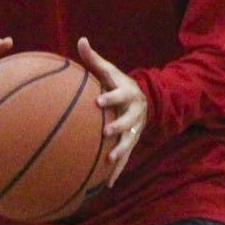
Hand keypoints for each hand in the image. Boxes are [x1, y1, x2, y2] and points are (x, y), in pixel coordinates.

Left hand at [78, 36, 147, 186]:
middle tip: (106, 131)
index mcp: (127, 93)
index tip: (99, 101)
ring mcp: (134, 129)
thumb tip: (81, 40)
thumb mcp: (109, 70)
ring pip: (130, 141)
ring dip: (121, 150)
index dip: (111, 97)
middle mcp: (134, 113)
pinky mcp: (131, 142)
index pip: (119, 94)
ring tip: (111, 159)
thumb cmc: (117, 83)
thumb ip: (94, 59)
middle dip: (119, 126)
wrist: (143, 99)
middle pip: (128, 120)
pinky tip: (107, 185)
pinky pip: (125, 158)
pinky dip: (117, 171)